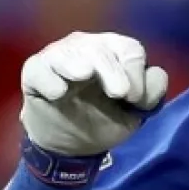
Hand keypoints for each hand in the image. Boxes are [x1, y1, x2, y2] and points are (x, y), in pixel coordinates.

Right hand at [20, 32, 167, 156]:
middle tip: (119, 93)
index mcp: (114, 50)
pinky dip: (49, 79)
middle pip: (101, 49)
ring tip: (84, 75)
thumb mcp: (135, 111)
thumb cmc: (104, 117)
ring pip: (68, 53)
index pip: (129, 49)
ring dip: (77, 64)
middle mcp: (86, 45)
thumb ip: (151, 93)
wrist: (70, 143)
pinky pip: (40, 69)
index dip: (135, 72)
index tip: (134, 98)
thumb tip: (154, 74)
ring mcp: (58, 55)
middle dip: (112, 71)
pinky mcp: (34, 71)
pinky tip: (58, 92)